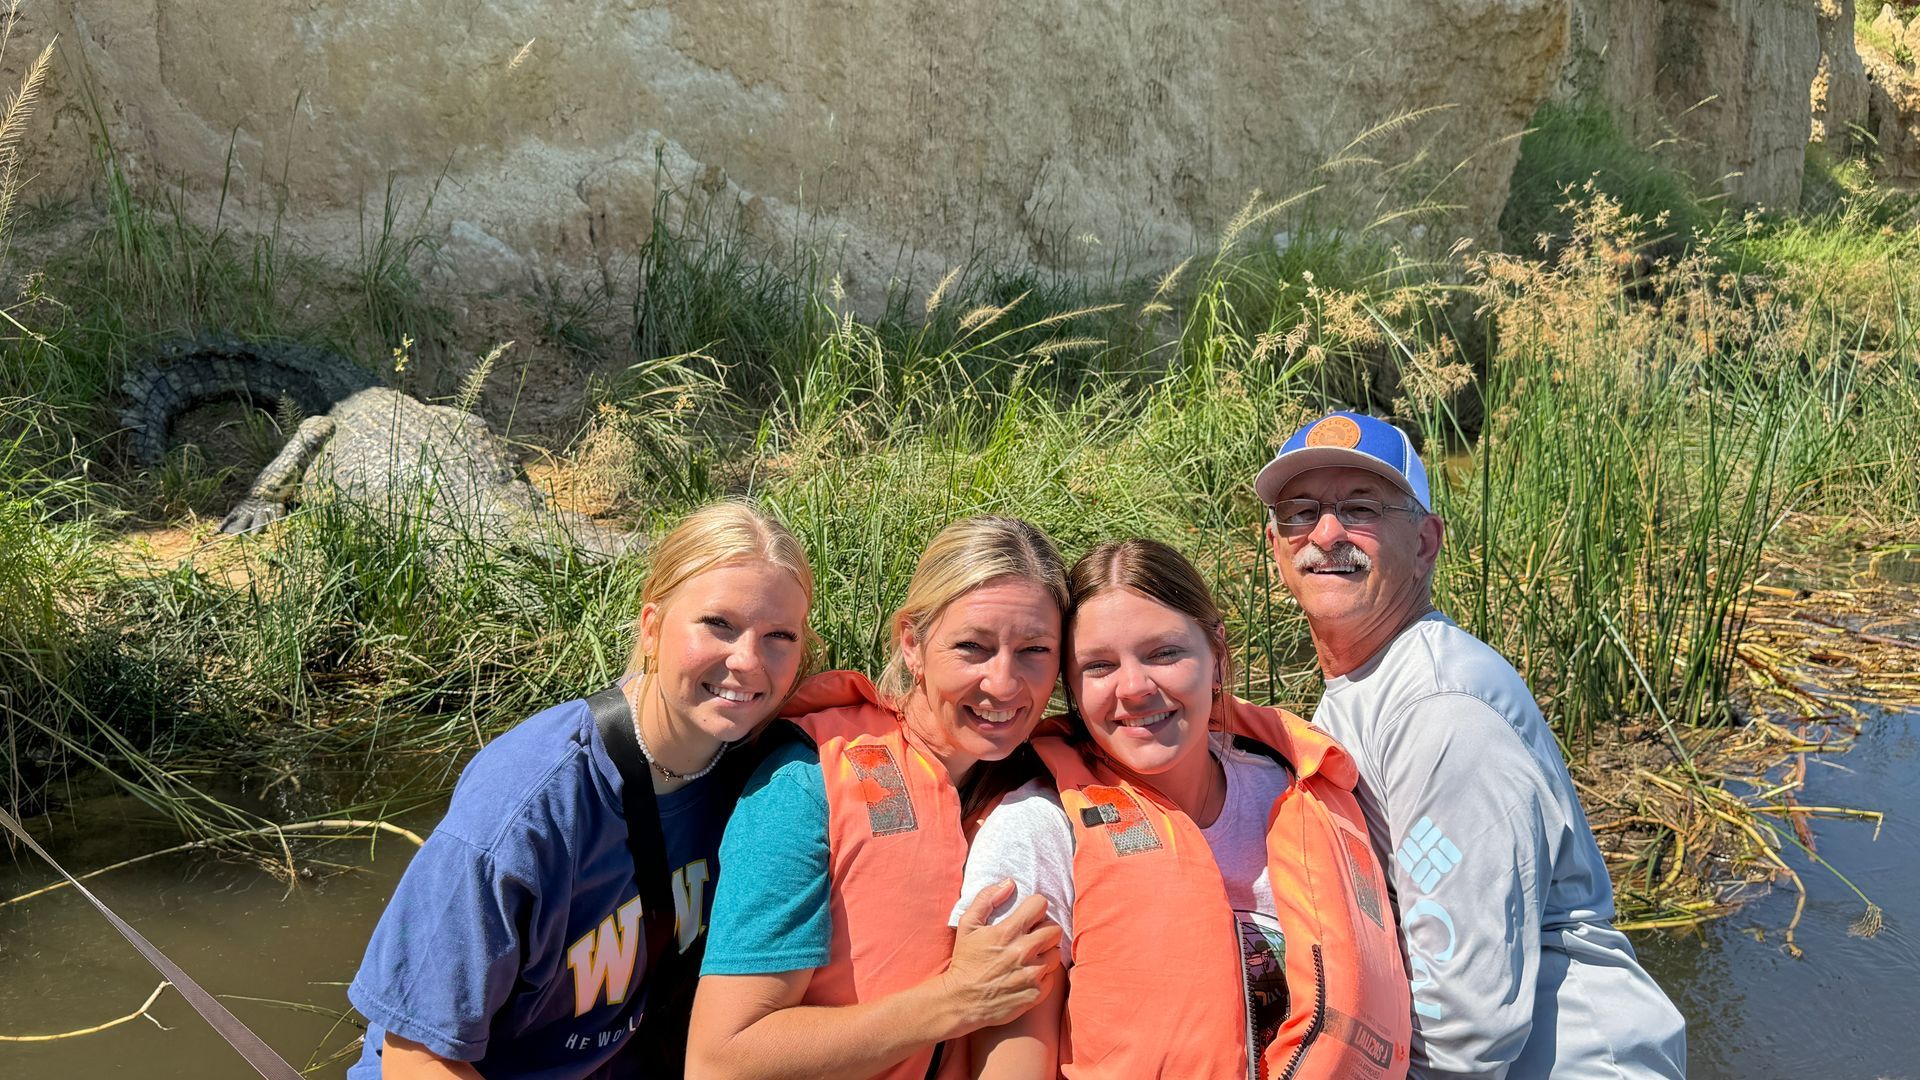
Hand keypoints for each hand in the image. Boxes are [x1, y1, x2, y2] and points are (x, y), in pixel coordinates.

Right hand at [937, 880, 1062, 1036]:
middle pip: (1054, 929)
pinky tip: (1027, 975)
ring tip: (1030, 957)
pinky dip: (1043, 975)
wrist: (961, 1001)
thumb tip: (1009, 883)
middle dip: (1044, 929)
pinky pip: (1052, 977)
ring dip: (1045, 953)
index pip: (1041, 905)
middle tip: (1032, 936)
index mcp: (1009, 931)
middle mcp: (1024, 951)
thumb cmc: (965, 961)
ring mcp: (1032, 974)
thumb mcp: (967, 925)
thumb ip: (986, 899)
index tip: (1028, 915)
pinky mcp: (1036, 993)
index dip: (1034, 908)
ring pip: (1056, 954)